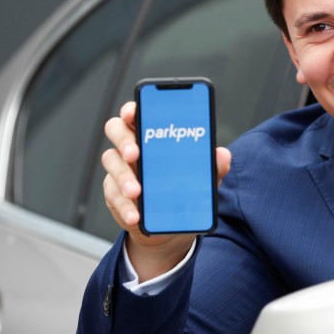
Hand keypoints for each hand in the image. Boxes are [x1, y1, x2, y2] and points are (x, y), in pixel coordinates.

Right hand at [101, 100, 231, 279]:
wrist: (170, 225)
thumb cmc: (183, 189)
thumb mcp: (202, 179)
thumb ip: (213, 166)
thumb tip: (222, 154)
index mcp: (152, 135)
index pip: (137, 113)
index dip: (132, 108)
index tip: (134, 112)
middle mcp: (132, 147)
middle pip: (115, 129)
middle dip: (124, 139)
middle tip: (135, 153)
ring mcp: (120, 169)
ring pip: (111, 162)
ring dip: (123, 177)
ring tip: (136, 192)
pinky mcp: (114, 193)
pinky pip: (113, 195)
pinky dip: (125, 206)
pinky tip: (135, 215)